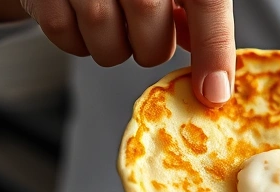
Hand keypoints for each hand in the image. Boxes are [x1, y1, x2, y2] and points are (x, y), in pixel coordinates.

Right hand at [20, 0, 234, 106]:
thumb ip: (193, 8)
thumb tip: (212, 73)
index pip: (206, 2)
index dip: (213, 51)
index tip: (213, 94)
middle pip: (152, 31)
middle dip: (152, 47)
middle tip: (143, 31)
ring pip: (108, 44)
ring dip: (114, 48)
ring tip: (109, 19)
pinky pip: (65, 35)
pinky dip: (77, 41)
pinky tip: (79, 16)